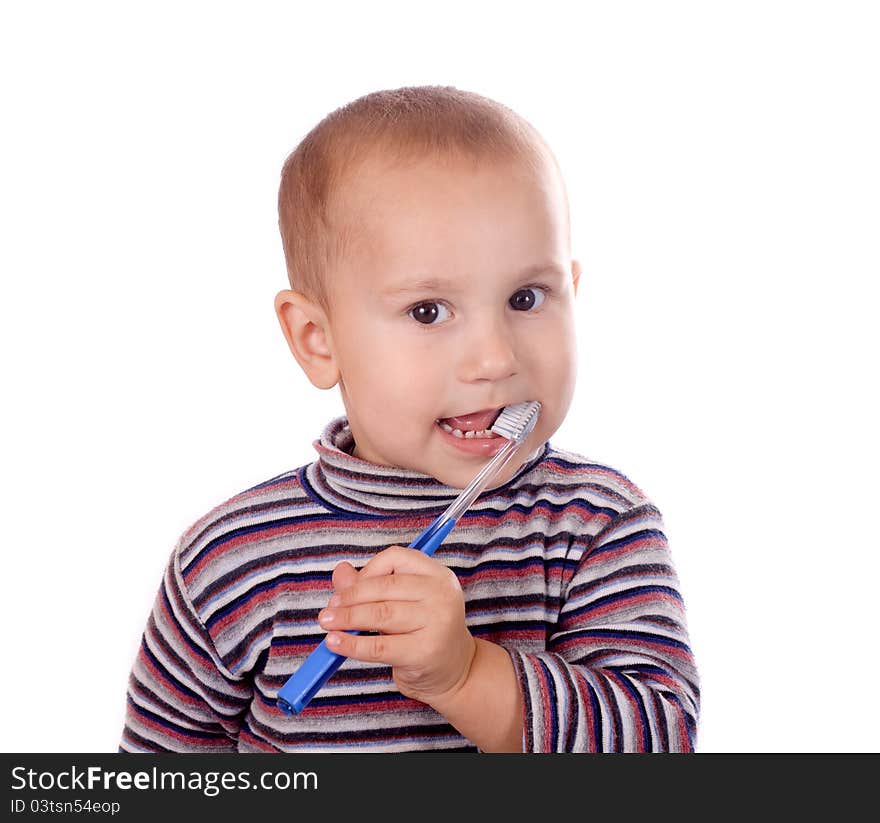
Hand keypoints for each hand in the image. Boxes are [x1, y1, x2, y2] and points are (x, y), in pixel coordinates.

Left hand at [318, 546, 476, 707]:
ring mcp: (437, 622)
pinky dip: (351, 644)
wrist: (455, 671)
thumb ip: (371, 585)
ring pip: (380, 614)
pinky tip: (335, 643)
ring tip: (327, 622)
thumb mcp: (403, 603)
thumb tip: (340, 571)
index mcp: (437, 574)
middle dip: (350, 597)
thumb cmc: (424, 631)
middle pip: (384, 586)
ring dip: (347, 618)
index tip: (347, 588)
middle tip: (329, 609)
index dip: (366, 571)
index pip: (395, 558)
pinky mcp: (425, 651)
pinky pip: (379, 646)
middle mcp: (441, 594)